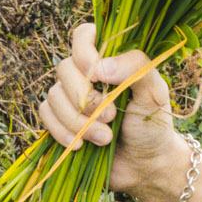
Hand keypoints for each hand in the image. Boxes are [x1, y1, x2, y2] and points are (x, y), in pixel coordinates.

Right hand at [39, 22, 185, 194]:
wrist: (144, 165)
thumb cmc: (153, 125)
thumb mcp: (155, 93)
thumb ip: (135, 68)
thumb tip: (98, 68)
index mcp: (110, 59)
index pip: (83, 35)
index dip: (83, 52)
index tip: (96, 75)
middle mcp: (86, 74)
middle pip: (64, 68)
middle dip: (85, 97)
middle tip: (111, 116)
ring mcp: (70, 97)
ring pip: (53, 95)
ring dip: (77, 121)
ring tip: (105, 138)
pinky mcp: (59, 120)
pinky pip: (45, 116)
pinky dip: (61, 132)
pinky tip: (80, 146)